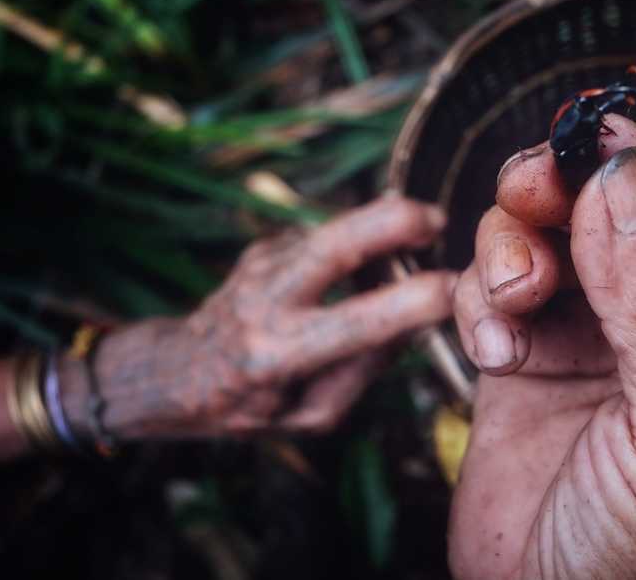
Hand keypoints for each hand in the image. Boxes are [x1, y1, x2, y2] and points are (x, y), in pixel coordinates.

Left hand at [61, 196, 455, 439]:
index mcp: (278, 355)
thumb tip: (412, 321)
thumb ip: (363, 370)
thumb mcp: (311, 415)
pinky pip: (323, 240)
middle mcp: (265, 301)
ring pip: (330, 230)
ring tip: (416, 234)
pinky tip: (355, 269)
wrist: (177, 371)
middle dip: (390, 222)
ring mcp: (259, 265)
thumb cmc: (251, 405)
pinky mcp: (263, 246)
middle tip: (436, 220)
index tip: (457, 289)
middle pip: (331, 245)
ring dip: (379, 224)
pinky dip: (354, 247)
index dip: (417, 302)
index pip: (360, 323)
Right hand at [448, 115, 635, 578]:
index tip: (600, 143)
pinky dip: (479, 301)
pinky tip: (491, 351)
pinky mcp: (519, 354)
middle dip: (564, 191)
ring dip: (513, 248)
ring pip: (542, 236)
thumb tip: (625, 182)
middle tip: (531, 185)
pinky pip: (492, 287)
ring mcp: (583, 336)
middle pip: (611, 211)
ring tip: (511, 302)